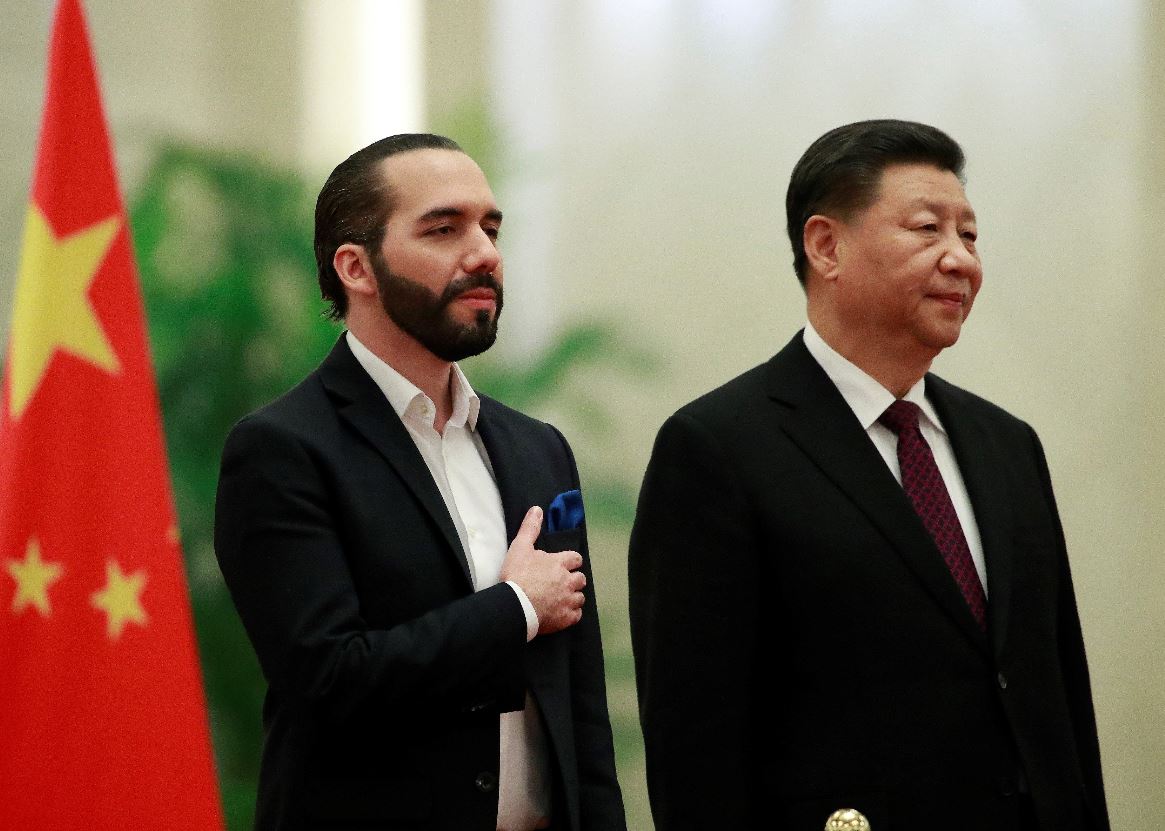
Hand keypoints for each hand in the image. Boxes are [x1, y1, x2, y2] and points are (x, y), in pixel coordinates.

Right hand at [499, 506, 585, 634]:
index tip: (565, 565)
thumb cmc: (517, 575)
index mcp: (559, 563)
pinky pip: (576, 615)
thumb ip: (530, 528)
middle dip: (574, 580)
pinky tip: (562, 613)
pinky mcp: (566, 618)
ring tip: (562, 599)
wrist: (515, 605)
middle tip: (562, 583)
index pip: (576, 559)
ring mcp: (568, 600)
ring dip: (573, 597)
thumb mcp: (520, 547)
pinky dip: (571, 614)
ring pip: (580, 597)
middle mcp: (568, 581)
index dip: (571, 562)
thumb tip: (537, 509)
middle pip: (581, 578)